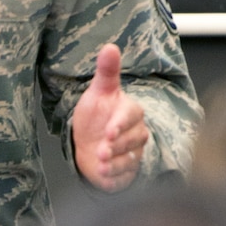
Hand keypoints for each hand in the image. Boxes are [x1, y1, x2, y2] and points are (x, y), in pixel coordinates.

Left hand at [72, 44, 149, 189]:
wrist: (88, 143)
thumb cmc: (95, 116)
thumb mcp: (98, 92)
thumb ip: (106, 72)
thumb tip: (110, 47)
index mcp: (130, 112)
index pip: (130, 117)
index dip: (120, 125)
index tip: (109, 132)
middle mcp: (136, 133)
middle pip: (132, 140)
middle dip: (116, 146)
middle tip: (101, 151)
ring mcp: (133, 153)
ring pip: (130, 159)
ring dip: (115, 164)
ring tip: (100, 165)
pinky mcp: (128, 171)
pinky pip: (126, 176)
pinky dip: (115, 178)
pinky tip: (104, 177)